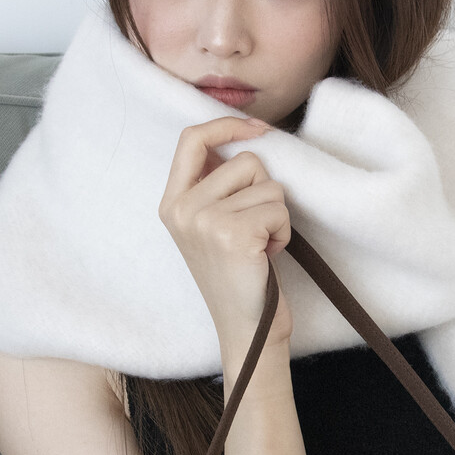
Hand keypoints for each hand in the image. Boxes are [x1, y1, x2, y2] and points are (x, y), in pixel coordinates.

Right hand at [158, 117, 293, 356]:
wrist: (246, 329)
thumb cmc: (239, 275)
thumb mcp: (212, 225)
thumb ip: (216, 184)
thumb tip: (245, 135)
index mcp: (172, 203)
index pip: (191, 139)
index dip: (227, 125)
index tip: (257, 129)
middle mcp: (182, 209)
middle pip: (246, 161)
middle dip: (264, 191)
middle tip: (255, 229)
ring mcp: (205, 221)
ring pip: (268, 184)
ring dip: (276, 214)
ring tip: (259, 245)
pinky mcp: (233, 233)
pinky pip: (278, 208)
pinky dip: (283, 232)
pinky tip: (267, 256)